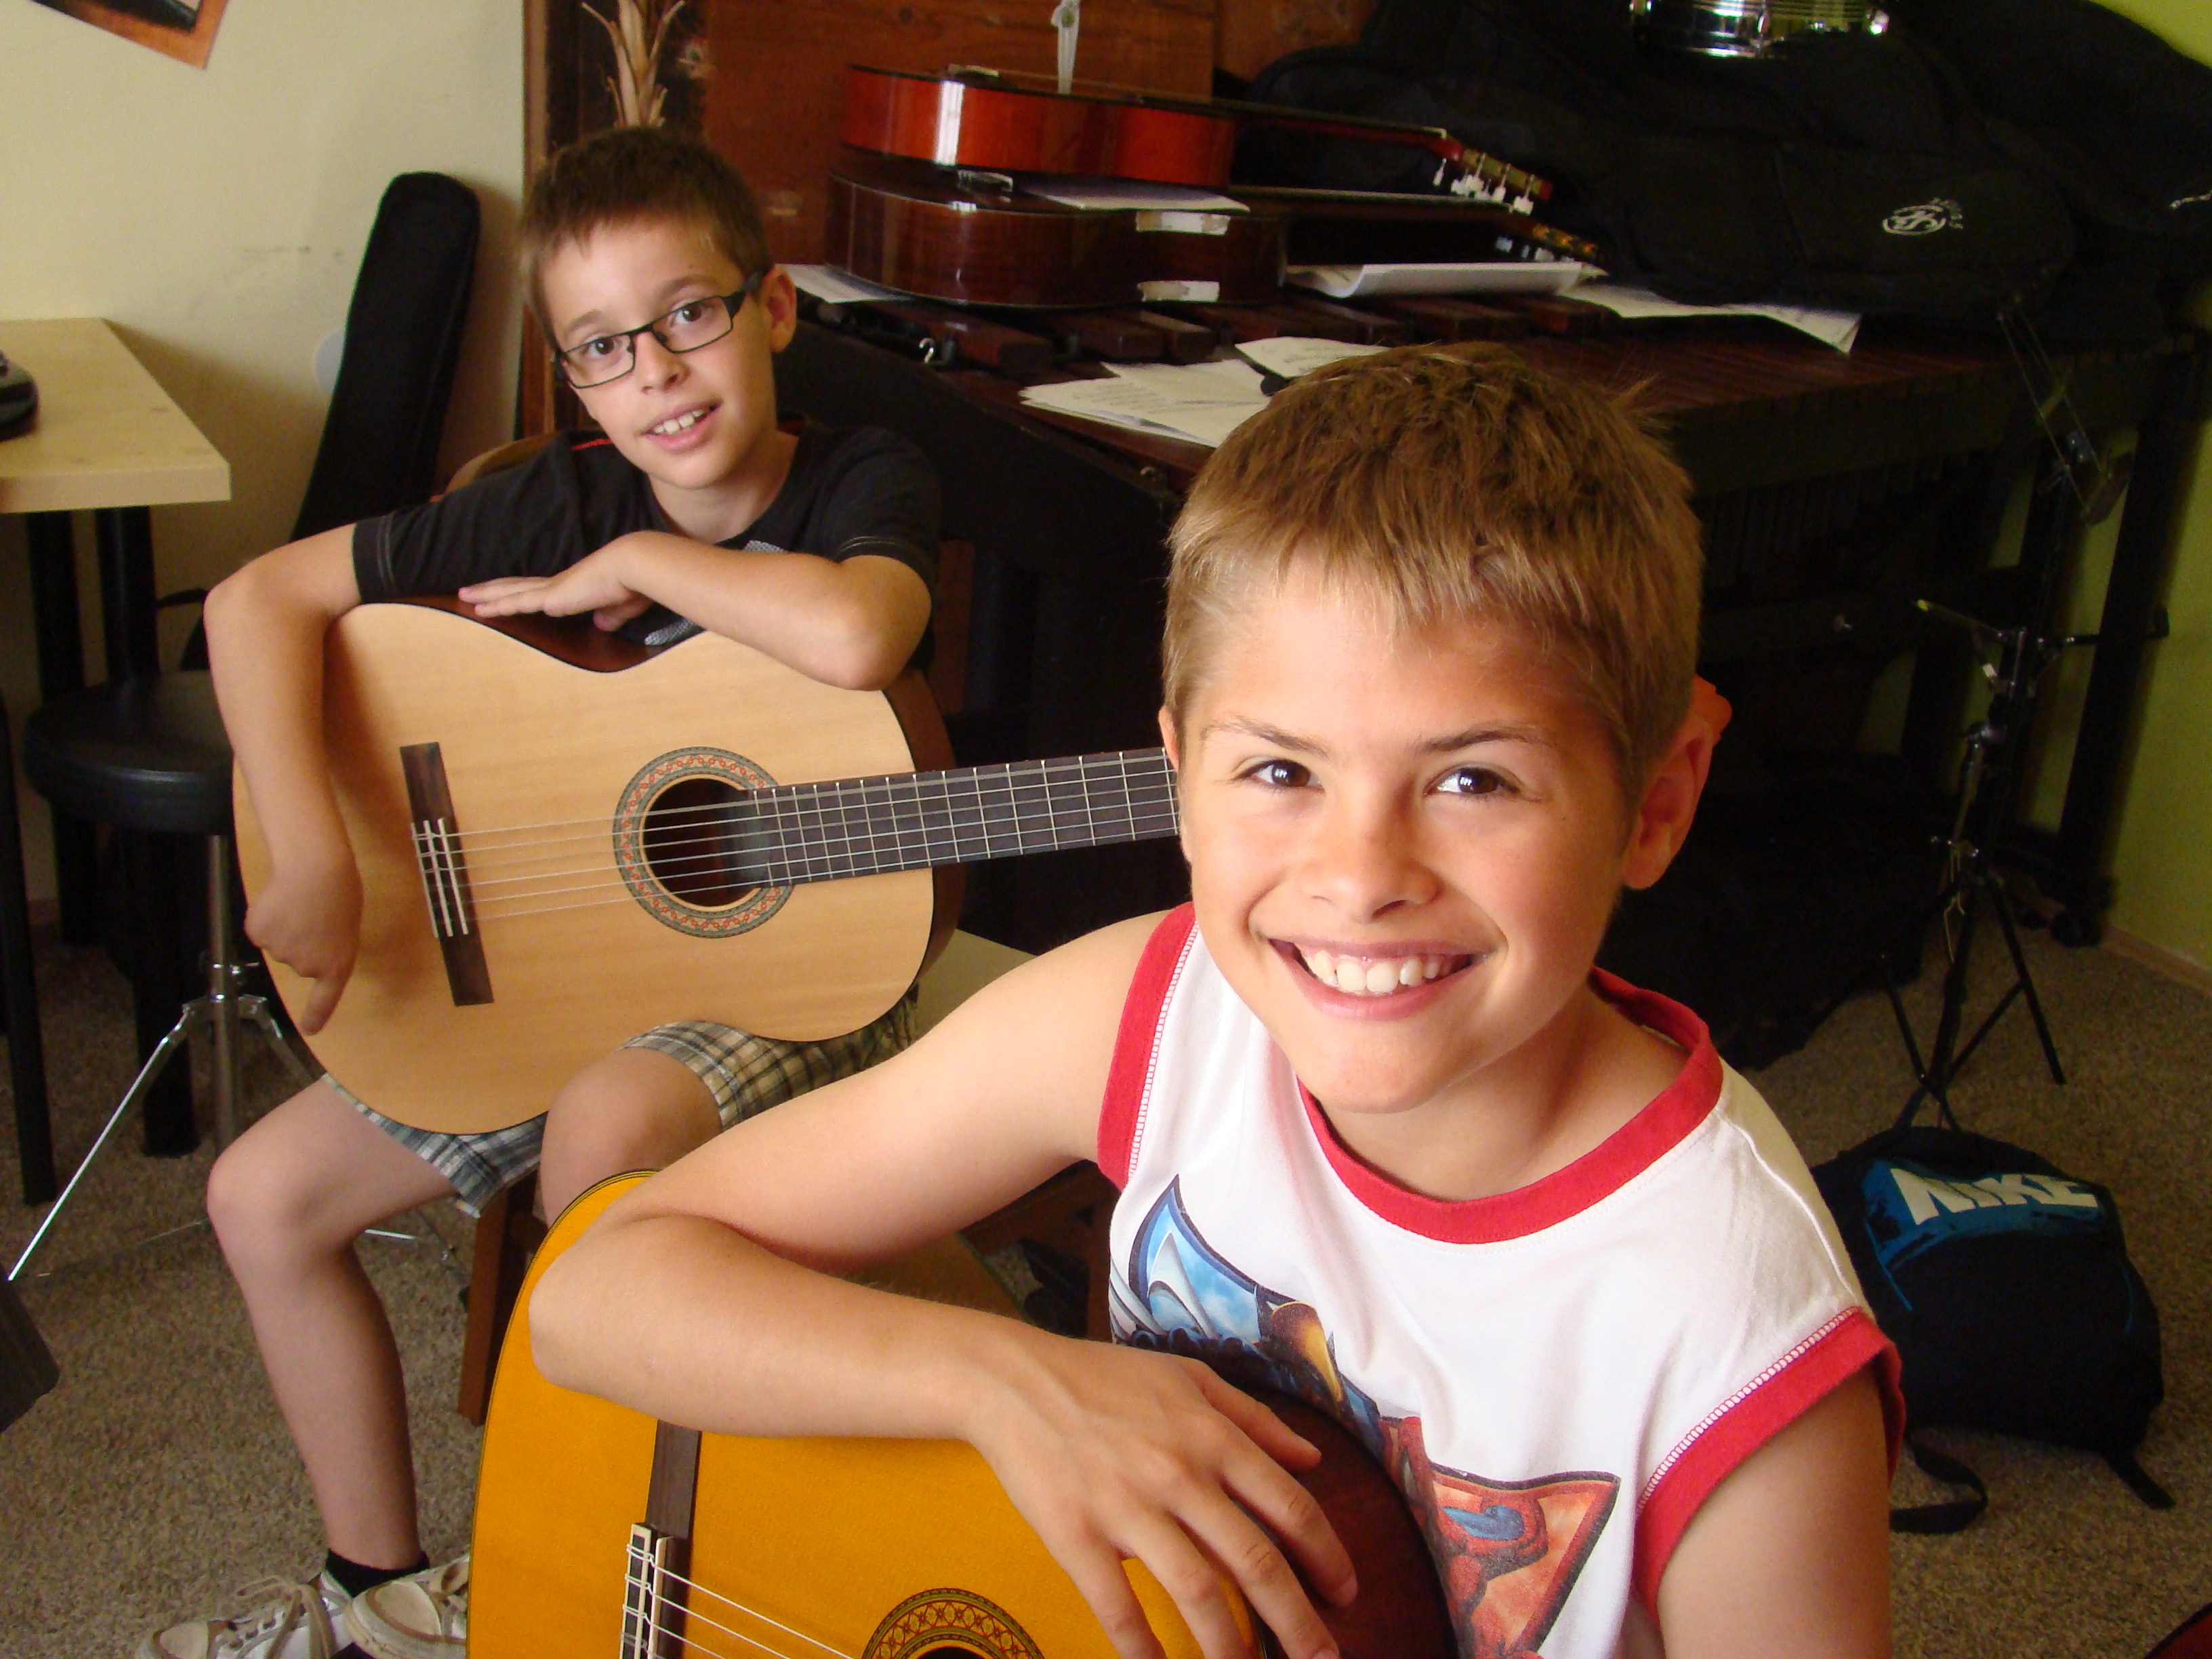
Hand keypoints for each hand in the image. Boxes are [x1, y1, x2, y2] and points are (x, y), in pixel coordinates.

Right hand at [243, 851, 361, 1033]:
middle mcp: (307, 966)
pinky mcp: (257, 935)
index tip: (309, 1030)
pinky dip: (266, 918)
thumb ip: (331, 945)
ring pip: (279, 943)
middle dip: (304, 941)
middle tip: (314, 914)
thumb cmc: (341, 891)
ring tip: (298, 903)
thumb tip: (310, 948)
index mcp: (336, 965)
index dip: (316, 1015)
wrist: (314, 869)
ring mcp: (279, 952)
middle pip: (298, 960)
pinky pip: (261, 930)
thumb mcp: (347, 925)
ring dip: (285, 927)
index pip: (325, 999)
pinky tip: (278, 901)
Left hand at [460, 539, 652, 631]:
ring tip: (463, 595)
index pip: (540, 589)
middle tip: (470, 590)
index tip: (506, 592)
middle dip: (493, 588)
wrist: (633, 567)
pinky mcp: (550, 597)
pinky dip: (497, 606)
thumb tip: (603, 624)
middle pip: (517, 586)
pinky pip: (516, 602)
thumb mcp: (621, 606)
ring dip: (486, 594)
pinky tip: (478, 608)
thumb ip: (610, 615)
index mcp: (574, 587)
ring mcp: (551, 590)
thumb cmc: (634, 585)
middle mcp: (557, 585)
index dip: (521, 590)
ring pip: (509, 591)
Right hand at [970, 1337, 1354, 1658]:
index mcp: (1212, 1436)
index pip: (1289, 1506)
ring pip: (1196, 1592)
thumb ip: (1255, 1419)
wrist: (1015, 1381)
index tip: (1346, 1594)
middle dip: (1297, 1622)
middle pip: (1255, 1561)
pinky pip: (1118, 1606)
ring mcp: (1127, 1509)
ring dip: (1228, 1646)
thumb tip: (1313, 1458)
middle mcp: (1180, 1475)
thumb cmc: (1106, 1377)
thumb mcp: (1190, 1379)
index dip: (1326, 1556)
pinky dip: (1142, 1648)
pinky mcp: (1076, 1536)